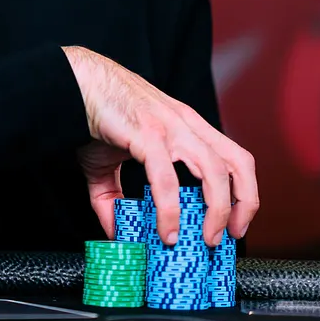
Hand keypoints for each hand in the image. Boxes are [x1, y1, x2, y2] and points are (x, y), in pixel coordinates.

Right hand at [65, 46, 257, 246]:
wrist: (74, 82)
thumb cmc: (95, 115)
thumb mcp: (108, 163)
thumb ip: (113, 199)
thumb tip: (114, 231)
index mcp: (186, 128)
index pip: (232, 158)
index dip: (242, 192)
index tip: (234, 224)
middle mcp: (186, 125)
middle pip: (238, 162)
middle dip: (245, 203)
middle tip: (233, 235)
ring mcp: (169, 128)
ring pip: (215, 169)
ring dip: (218, 209)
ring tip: (208, 238)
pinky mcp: (146, 134)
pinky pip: (167, 178)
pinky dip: (170, 209)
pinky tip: (167, 230)